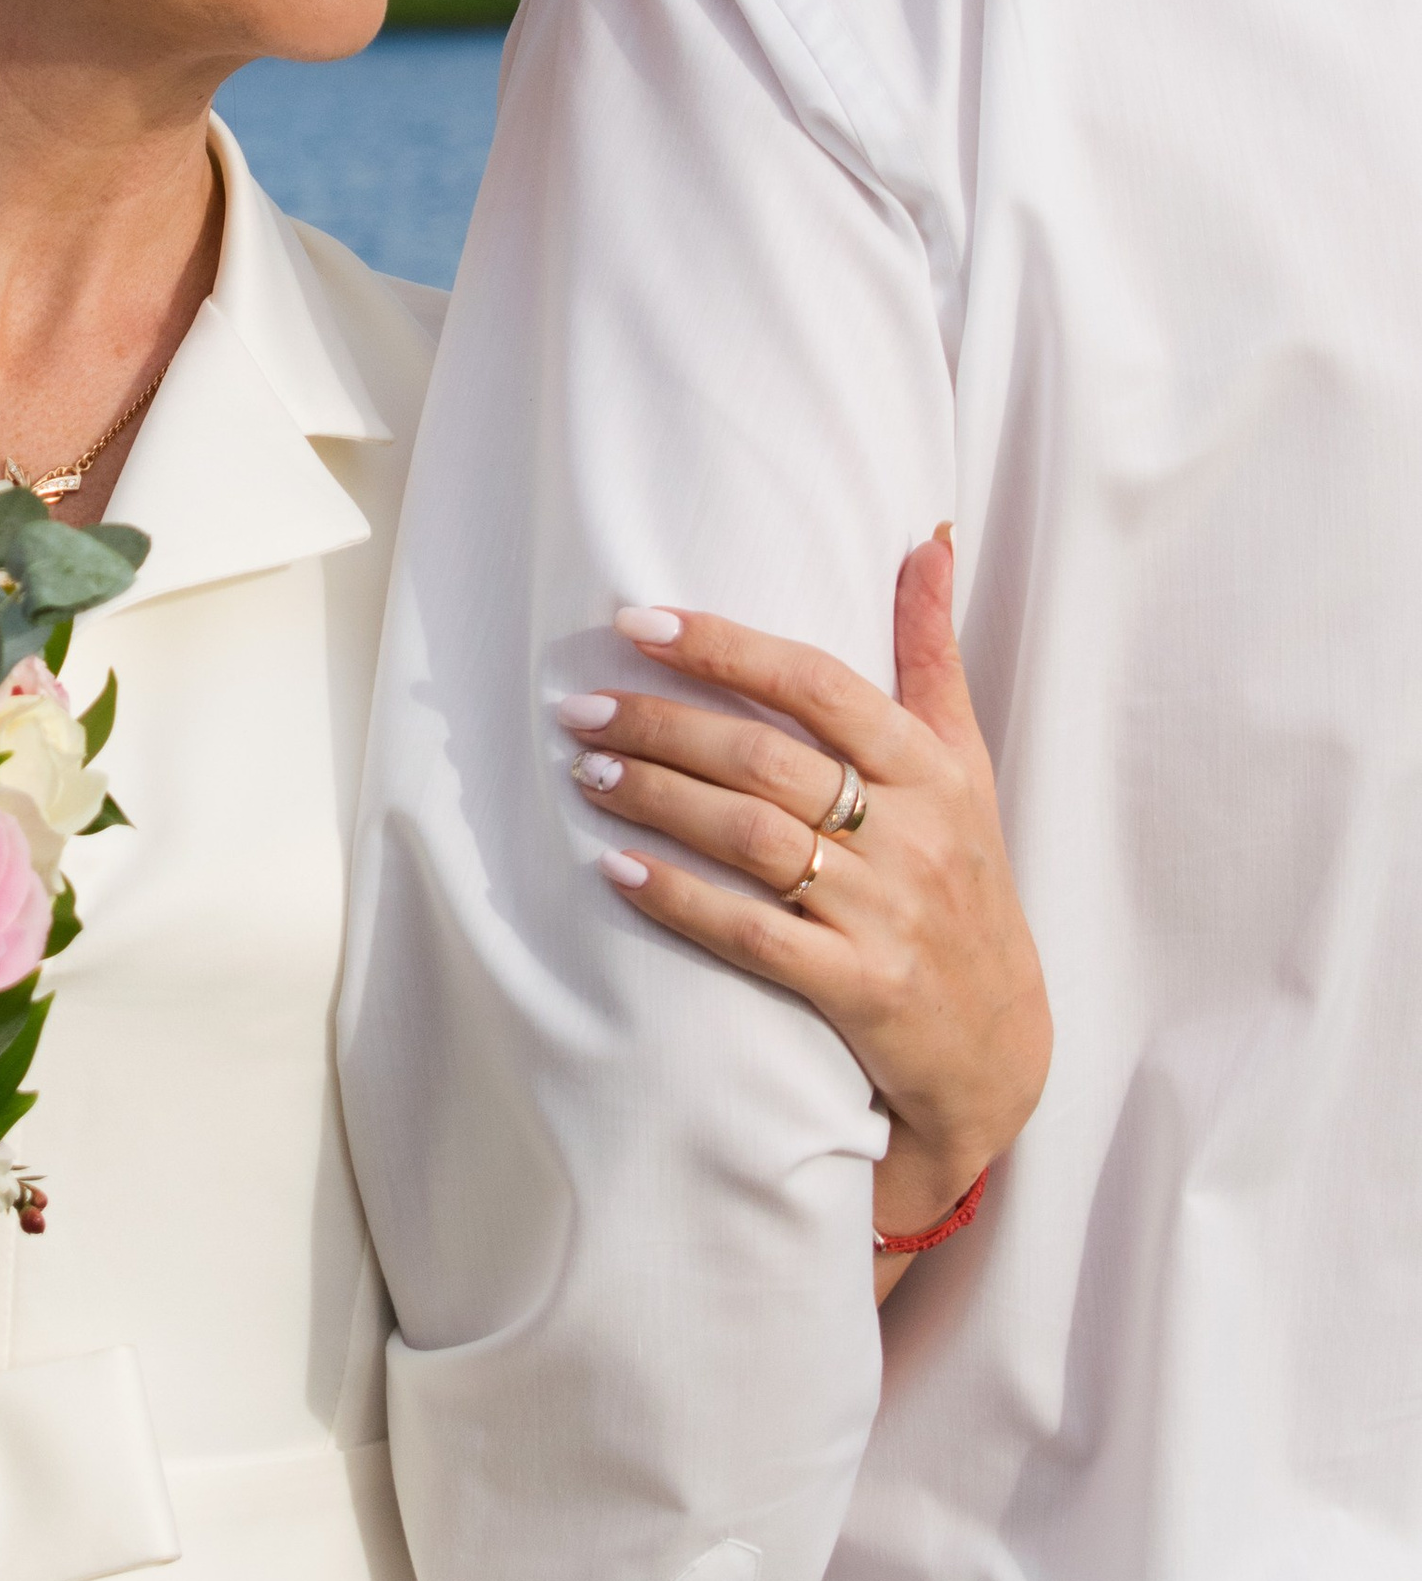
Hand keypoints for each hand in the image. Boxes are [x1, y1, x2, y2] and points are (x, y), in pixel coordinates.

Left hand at [557, 535, 1050, 1275]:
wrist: (999, 1044)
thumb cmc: (966, 879)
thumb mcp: (965, 764)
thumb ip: (932, 652)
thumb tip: (928, 535)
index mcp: (932, 768)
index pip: (819, 684)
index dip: (727, 647)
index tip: (640, 622)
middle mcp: (913, 833)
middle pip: (766, 759)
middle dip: (663, 725)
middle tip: (580, 705)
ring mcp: (886, 913)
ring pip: (752, 838)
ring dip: (659, 798)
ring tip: (589, 771)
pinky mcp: (859, 988)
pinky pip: (753, 934)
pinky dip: (680, 898)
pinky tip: (617, 868)